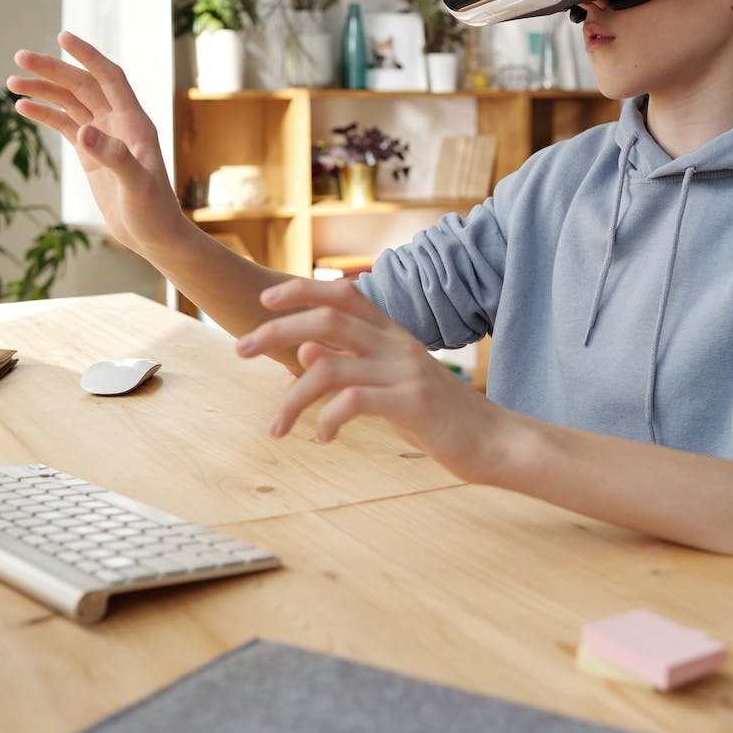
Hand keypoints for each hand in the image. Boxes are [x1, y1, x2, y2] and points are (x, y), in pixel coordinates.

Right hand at [8, 32, 185, 255]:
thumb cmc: (154, 211)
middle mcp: (119, 123)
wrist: (154, 236)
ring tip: (12, 82)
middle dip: (53, 70)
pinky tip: (23, 107)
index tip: (62, 38)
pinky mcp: (91, 154)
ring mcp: (104, 137)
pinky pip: (65, 125)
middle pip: (83, 85)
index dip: (88, 56)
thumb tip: (84, 133)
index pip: (110, 77)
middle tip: (19, 58)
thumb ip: (114, 157)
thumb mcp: (136, 185)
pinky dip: (45, 114)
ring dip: (44, 90)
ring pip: (71, 103)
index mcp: (135, 123)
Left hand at [237, 278, 498, 481]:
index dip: (302, 290)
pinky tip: (323, 440)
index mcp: (392, 334)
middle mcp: (396, 344)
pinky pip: (354, 403)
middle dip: (276, 331)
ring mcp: (404, 372)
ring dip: (291, 398)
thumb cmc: (439, 416)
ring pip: (330, 368)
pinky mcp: (411, 404)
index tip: (265, 300)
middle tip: (239, 349)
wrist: (493, 442)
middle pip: (326, 321)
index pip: (343, 295)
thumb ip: (351, 365)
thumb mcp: (391, 384)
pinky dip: (328, 421)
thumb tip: (305, 351)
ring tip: (275, 428)